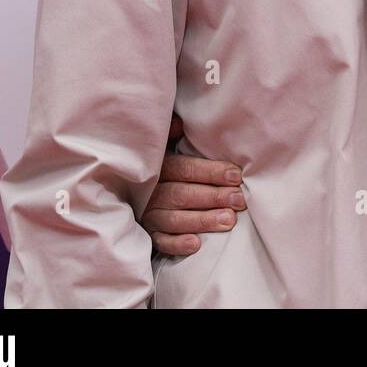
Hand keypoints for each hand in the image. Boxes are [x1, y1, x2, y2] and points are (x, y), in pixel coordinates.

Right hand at [142, 113, 246, 255]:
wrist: (127, 194)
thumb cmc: (163, 168)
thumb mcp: (163, 147)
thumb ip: (171, 134)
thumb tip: (179, 122)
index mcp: (158, 168)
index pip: (185, 169)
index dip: (211, 172)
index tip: (236, 176)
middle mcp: (150, 192)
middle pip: (183, 194)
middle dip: (213, 197)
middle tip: (239, 200)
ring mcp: (147, 215)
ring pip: (174, 219)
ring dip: (202, 220)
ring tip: (228, 221)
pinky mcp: (146, 236)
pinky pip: (160, 242)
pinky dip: (176, 244)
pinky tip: (196, 244)